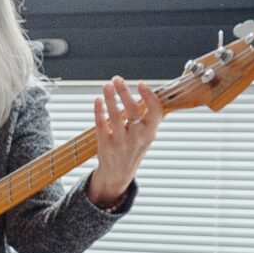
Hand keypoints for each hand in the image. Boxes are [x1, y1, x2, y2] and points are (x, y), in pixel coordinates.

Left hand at [88, 76, 162, 207]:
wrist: (119, 173)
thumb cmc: (133, 147)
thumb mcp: (147, 134)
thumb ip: (148, 117)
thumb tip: (150, 92)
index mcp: (151, 132)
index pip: (156, 111)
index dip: (149, 97)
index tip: (141, 84)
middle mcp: (138, 137)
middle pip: (132, 110)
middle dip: (124, 92)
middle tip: (117, 79)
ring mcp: (121, 141)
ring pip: (115, 116)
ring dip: (110, 98)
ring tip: (106, 86)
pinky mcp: (106, 145)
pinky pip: (101, 125)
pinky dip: (99, 111)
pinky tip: (98, 100)